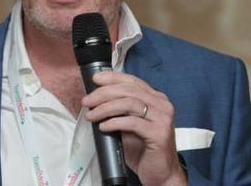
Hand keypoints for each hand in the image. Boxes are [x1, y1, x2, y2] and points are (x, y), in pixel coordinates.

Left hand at [82, 71, 186, 185]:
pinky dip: (114, 122)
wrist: (160, 173)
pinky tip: (104, 126)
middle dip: (103, 93)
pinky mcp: (159, 133)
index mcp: (156, 98)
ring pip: (129, 103)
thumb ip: (120, 108)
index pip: (132, 80)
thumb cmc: (143, 148)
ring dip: (105, 108)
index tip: (95, 79)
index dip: (112, 77)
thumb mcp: (129, 123)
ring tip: (92, 115)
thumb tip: (97, 97)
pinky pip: (132, 122)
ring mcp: (162, 118)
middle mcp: (162, 104)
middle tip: (87, 101)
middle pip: (128, 90)